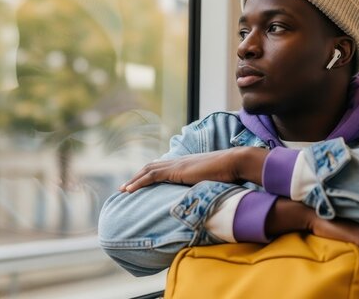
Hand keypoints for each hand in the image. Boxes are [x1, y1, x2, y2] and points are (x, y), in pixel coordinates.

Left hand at [119, 147, 267, 192]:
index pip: (163, 167)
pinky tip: (129, 190)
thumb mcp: (216, 181)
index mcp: (187, 163)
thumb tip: (212, 196)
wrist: (235, 163)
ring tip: (123, 190)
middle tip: (125, 187)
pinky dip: (138, 182)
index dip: (151, 174)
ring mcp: (177, 165)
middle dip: (137, 177)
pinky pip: (152, 176)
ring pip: (148, 170)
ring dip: (134, 180)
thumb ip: (209, 186)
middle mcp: (179, 161)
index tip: (141, 182)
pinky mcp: (176, 171)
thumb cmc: (231, 173)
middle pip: (151, 167)